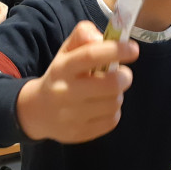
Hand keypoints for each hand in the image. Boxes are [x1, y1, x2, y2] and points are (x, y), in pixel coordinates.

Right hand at [16, 21, 138, 142]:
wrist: (37, 111)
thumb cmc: (60, 77)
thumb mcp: (66, 52)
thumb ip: (83, 36)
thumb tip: (101, 37)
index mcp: (63, 68)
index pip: (91, 55)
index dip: (116, 51)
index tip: (133, 49)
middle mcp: (65, 92)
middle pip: (109, 84)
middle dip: (124, 77)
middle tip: (123, 75)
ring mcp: (71, 116)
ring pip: (113, 103)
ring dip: (117, 95)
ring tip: (108, 92)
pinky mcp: (79, 133)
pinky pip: (111, 121)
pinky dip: (113, 112)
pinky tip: (103, 107)